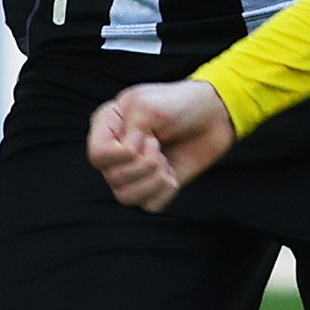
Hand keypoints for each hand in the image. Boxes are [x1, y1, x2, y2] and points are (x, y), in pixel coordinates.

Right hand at [88, 81, 238, 210]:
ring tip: (165, 161)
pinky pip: (150, 205)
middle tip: (159, 144)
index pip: (97, 155)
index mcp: (106, 127)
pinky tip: (172, 172)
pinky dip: (165, 191)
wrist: (212, 116)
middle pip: (113, 178)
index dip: (121, 155)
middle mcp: (115, 152)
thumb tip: (130, 156)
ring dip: (153, 180)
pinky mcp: (153, 187)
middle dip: (144, 164)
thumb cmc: (179, 104)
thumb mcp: (150, 106)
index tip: (147, 137)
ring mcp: (132, 172)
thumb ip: (132, 129)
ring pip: (126, 197)